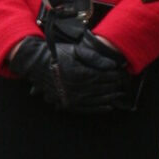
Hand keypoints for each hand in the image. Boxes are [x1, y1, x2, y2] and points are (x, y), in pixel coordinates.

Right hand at [10, 30, 132, 111]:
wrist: (35, 63)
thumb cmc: (55, 54)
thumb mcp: (75, 50)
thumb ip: (94, 57)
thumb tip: (112, 65)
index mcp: (79, 73)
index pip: (102, 77)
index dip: (114, 76)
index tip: (122, 74)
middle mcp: (75, 88)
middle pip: (101, 89)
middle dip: (114, 86)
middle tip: (123, 84)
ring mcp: (70, 98)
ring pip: (96, 100)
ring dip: (109, 98)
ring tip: (119, 95)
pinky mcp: (65, 104)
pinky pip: (85, 109)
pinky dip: (98, 109)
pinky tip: (108, 107)